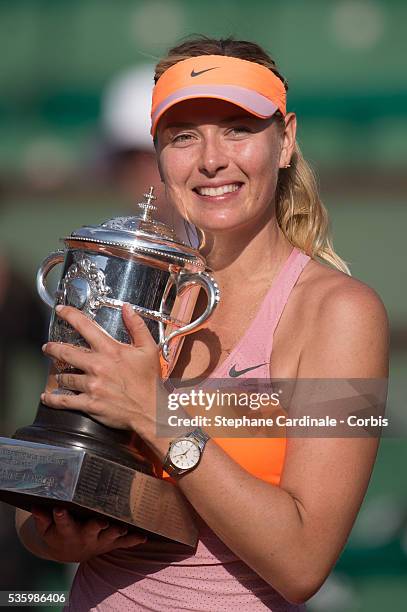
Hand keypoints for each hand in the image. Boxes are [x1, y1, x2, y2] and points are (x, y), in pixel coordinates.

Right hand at [31, 507, 146, 562]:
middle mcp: (85, 537)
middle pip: (91, 530)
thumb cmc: (59, 534)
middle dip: (96, 525)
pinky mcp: (112, 543)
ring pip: (110, 537)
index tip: (60, 508)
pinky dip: (133, 540)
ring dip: (116, 532)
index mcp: (67, 531)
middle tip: (101, 520)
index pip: (63, 523)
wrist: (70, 553)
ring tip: (123, 527)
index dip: (61, 517)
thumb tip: (37, 505)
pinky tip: (143, 536)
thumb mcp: (47, 529)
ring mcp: (100, 541)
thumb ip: (43, 518)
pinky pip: (124, 543)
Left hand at [41, 304, 163, 443]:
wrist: (151, 409)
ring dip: (59, 374)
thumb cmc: (150, 381)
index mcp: (110, 350)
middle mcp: (98, 366)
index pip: (85, 327)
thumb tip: (127, 308)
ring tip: (57, 373)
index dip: (69, 315)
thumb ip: (136, 326)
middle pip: (65, 352)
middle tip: (48, 348)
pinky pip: (65, 400)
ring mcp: (92, 385)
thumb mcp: (149, 349)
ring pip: (65, 376)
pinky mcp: (89, 403)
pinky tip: (47, 397)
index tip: (60, 311)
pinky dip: (53, 399)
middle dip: (53, 349)